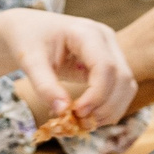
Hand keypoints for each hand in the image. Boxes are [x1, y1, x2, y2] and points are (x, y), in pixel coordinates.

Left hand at [0, 8, 137, 129]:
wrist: (26, 29)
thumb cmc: (26, 40)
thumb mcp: (29, 61)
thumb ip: (45, 86)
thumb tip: (63, 112)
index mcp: (86, 32)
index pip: (105, 66)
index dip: (97, 95)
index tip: (77, 113)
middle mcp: (105, 38)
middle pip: (122, 77)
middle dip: (106, 106)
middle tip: (81, 123)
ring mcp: (111, 50)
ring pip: (127, 85)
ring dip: (111, 109)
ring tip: (85, 123)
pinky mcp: (109, 63)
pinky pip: (120, 88)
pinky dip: (109, 106)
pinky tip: (90, 116)